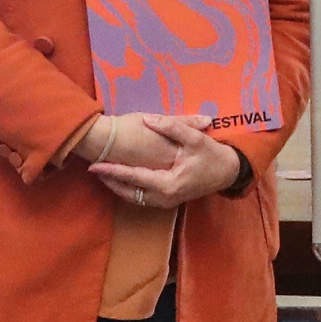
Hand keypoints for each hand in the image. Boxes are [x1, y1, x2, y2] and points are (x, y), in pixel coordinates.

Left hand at [88, 113, 245, 208]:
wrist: (228, 173)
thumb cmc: (212, 155)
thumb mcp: (194, 138)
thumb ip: (171, 127)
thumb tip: (148, 119)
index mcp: (168, 184)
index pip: (133, 177)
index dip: (112, 170)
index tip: (94, 165)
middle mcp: (164, 198)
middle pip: (128, 192)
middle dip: (110, 181)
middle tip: (92, 169)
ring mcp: (166, 202)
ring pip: (134, 198)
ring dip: (117, 187)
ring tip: (102, 173)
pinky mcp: (168, 201)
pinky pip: (142, 198)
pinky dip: (129, 189)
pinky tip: (120, 179)